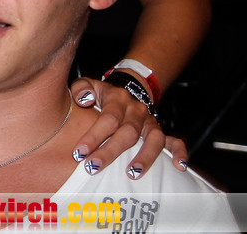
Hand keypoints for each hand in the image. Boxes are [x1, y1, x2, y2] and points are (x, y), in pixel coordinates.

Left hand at [70, 76, 187, 177]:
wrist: (128, 86)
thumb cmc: (102, 92)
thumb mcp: (88, 84)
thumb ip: (81, 89)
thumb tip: (84, 99)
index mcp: (118, 98)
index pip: (108, 119)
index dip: (94, 137)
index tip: (79, 153)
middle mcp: (137, 110)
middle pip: (128, 133)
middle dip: (110, 152)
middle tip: (93, 167)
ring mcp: (150, 121)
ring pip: (154, 139)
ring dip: (144, 157)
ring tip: (131, 174)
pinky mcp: (160, 130)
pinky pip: (175, 141)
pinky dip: (179, 152)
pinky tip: (179, 167)